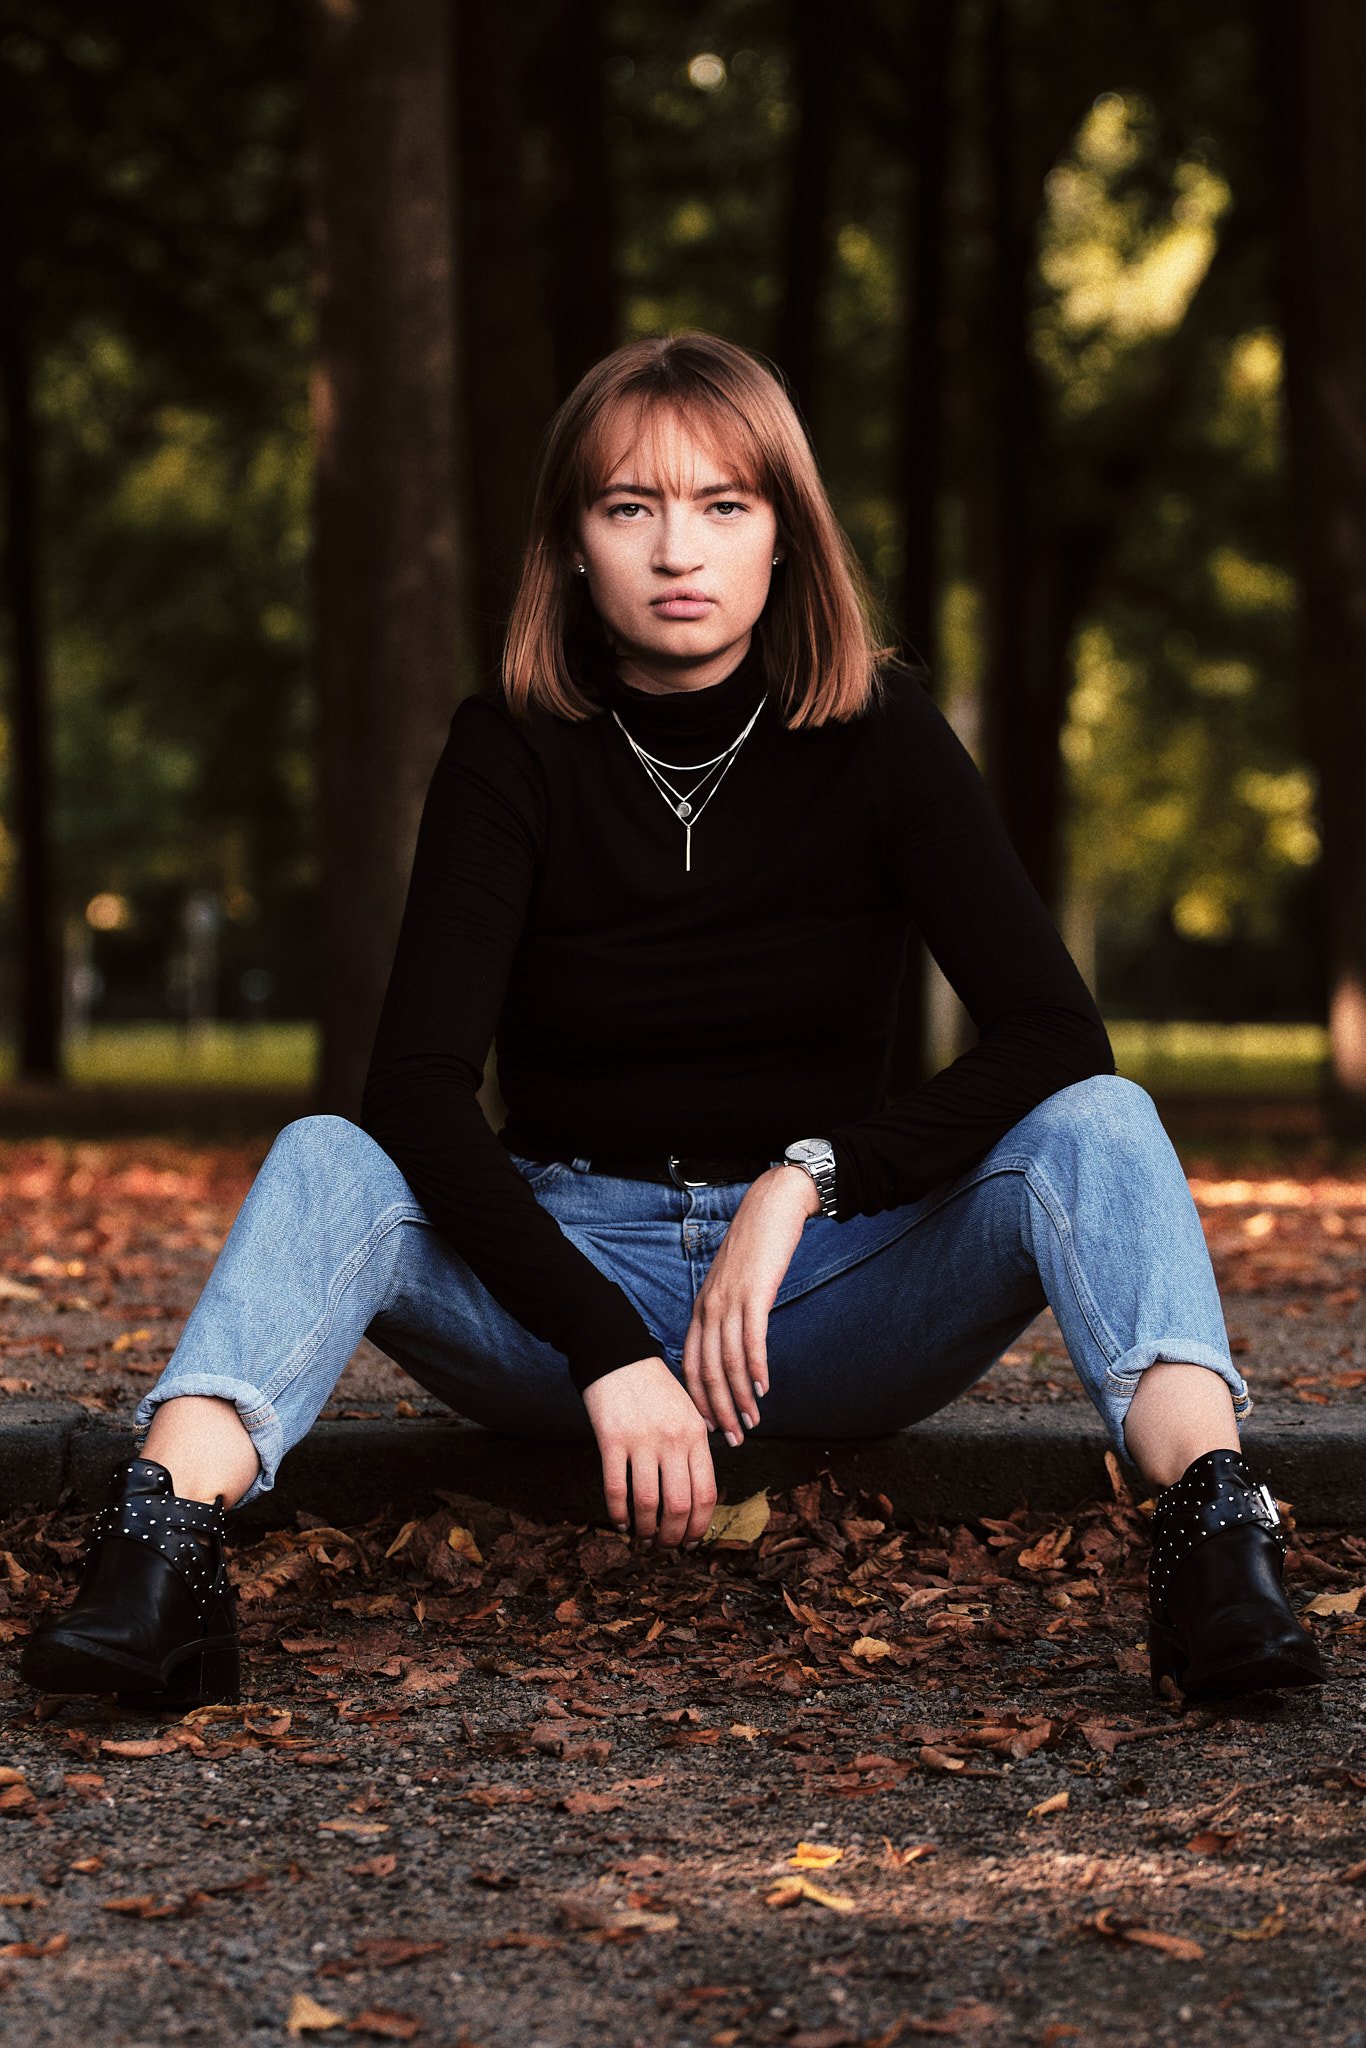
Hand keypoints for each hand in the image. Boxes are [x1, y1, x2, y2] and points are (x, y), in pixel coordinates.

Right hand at [581, 1355, 716, 1546]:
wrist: (618, 1356)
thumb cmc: (654, 1388)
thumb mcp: (687, 1411)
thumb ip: (695, 1447)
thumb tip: (700, 1495)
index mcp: (696, 1434)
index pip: (706, 1493)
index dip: (700, 1526)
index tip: (690, 1542)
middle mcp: (673, 1439)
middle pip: (680, 1504)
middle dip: (672, 1535)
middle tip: (664, 1547)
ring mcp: (642, 1439)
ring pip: (649, 1502)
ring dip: (646, 1530)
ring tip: (642, 1539)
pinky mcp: (611, 1439)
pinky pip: (616, 1488)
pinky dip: (618, 1513)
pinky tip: (621, 1522)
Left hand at [682, 1164, 817, 1441]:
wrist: (772, 1205)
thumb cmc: (756, 1246)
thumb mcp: (734, 1284)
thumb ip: (729, 1314)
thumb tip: (734, 1347)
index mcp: (701, 1308)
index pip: (692, 1364)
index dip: (700, 1400)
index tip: (712, 1427)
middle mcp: (709, 1307)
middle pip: (707, 1370)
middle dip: (719, 1409)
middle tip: (733, 1438)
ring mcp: (730, 1300)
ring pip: (728, 1361)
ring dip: (740, 1396)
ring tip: (751, 1422)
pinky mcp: (753, 1293)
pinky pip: (751, 1339)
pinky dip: (756, 1367)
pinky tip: (763, 1387)